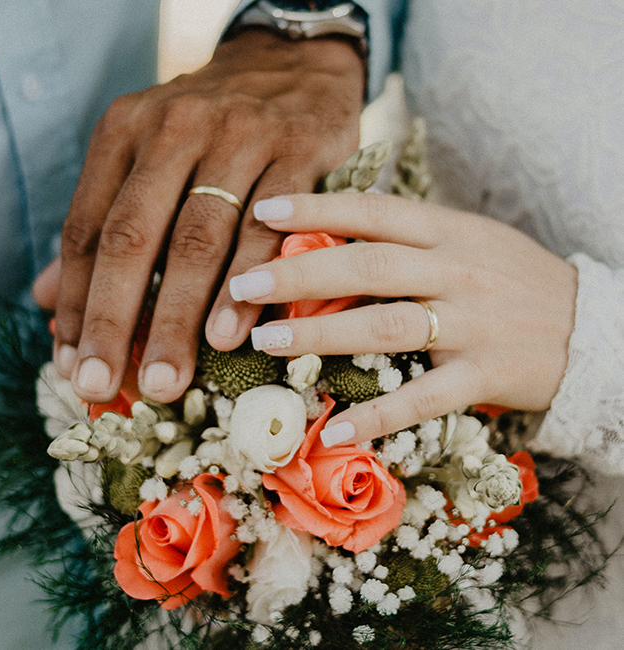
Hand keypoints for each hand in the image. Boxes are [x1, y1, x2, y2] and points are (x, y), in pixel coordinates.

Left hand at [33, 30, 363, 404]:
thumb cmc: (214, 126)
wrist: (292, 65)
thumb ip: (102, 220)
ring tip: (166, 374)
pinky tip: (233, 332)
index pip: (87, 227)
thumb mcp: (147, 154)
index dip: (75, 300)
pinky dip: (250, 282)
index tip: (72, 363)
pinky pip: (270, 226)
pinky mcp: (297, 150)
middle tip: (103, 385)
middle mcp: (175, 128)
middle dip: (115, 318)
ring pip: (200, 237)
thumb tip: (46, 297)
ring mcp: (239, 137)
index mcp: (126, 132)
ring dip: (180, 313)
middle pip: (135, 236)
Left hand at [228, 192, 577, 444]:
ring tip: (267, 340)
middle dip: (299, 274)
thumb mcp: (468, 241)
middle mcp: (457, 271)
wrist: (590, 326)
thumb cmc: (512, 279)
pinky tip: (335, 426)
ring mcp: (472, 324)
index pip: (373, 212)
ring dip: (322, 335)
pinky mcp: (486, 374)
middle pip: (367, 267)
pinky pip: (425, 396)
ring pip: (387, 326)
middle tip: (242, 284)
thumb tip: (336, 231)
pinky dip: (380, 414)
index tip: (262, 211)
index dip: (316, 207)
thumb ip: (410, 237)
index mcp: (450, 231)